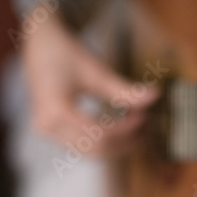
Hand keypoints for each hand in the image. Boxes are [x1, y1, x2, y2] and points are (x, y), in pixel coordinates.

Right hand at [22, 11, 159, 155]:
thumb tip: (157, 95)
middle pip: (98, 148)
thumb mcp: (98, 72)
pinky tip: (124, 128)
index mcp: (57, 112)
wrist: (40, 44)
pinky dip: (107, 140)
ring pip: (92, 152)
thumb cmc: (68, 53)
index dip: (128, 130)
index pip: (101, 134)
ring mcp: (48, 132)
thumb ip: (126, 90)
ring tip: (140, 129)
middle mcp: (49, 127)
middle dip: (126, 141)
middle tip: (148, 127)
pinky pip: (85, 145)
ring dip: (119, 143)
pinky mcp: (54, 131)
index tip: (146, 118)